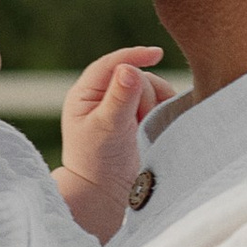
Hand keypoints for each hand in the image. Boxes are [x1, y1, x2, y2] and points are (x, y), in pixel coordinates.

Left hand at [61, 44, 164, 189]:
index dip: (133, 56)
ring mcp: (120, 105)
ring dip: (154, 103)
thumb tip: (128, 68)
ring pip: (149, 86)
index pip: (111, 64)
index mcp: (85, 94)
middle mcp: (101, 95)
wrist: (106, 193)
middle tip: (137, 122)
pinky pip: (157, 100)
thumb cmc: (98, 162)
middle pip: (135, 75)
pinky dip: (161, 108)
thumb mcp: (107, 128)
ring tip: (145, 127)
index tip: (157, 54)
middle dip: (142, 95)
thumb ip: (119, 98)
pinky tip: (156, 125)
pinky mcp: (136, 116)